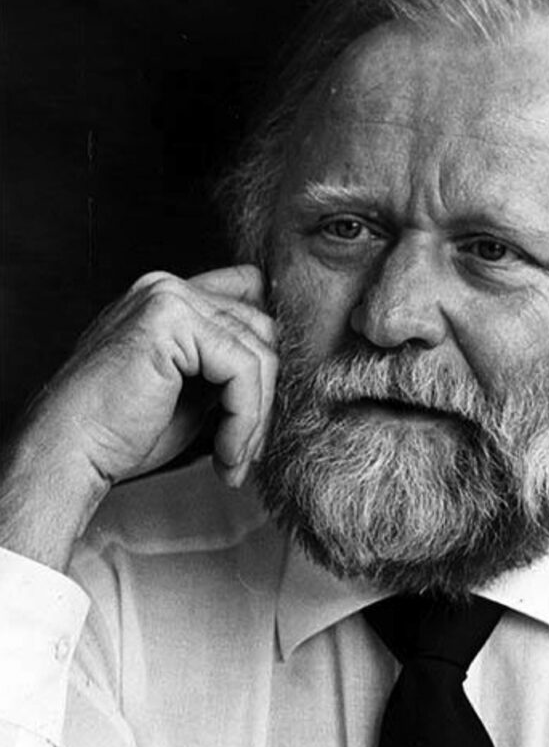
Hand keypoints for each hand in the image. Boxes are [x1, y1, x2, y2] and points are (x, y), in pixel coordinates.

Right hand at [0, 265, 276, 568]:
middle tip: (247, 449)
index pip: (249, 300)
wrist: (70, 452)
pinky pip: (243, 369)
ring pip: (259, 352)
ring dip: (255, 417)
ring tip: (234, 459)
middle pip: (261, 329)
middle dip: (265, 396)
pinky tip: (226, 454)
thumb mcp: (192, 393)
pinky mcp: (171, 320)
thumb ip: (227, 369)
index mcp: (168, 299)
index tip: (262, 412)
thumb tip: (280, 371)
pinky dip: (245, 419)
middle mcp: (167, 287)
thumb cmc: (122, 433)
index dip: (266, 352)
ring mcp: (168, 298)